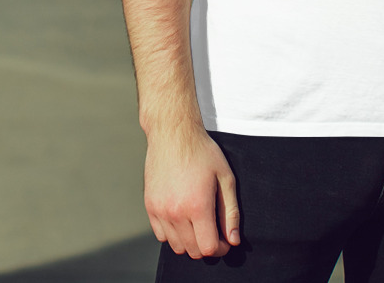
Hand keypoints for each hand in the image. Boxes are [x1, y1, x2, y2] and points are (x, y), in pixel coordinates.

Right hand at [144, 123, 239, 258]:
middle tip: (215, 231)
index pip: (208, 247)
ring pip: (176, 246)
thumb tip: (233, 240)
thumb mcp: (225, 177)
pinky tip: (183, 218)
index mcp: (197, 205)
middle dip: (207, 245)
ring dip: (190, 241)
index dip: (220, 247)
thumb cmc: (203, 152)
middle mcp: (176, 212)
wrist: (174, 134)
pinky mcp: (150, 206)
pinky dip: (173, 234)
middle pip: (193, 250)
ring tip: (199, 224)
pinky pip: (161, 235)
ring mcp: (160, 210)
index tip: (225, 239)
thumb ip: (231, 212)